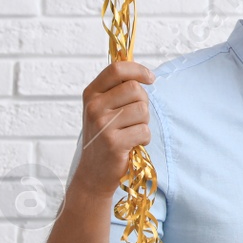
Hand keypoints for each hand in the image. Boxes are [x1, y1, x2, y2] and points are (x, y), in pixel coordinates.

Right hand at [71, 61, 154, 199]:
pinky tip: (132, 145)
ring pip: (142, 110)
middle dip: (143, 103)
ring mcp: (102, 125)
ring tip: (131, 132)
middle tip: (135, 118)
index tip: (150, 79)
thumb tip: (143, 74)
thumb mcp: (104, 110)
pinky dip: (144, 139)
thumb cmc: (105, 137)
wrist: (93, 174)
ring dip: (144, 123)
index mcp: (91, 94)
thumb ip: (118, 91)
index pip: (116, 69)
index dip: (138, 70)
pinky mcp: (114, 142)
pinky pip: (144, 131)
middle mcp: (93, 107)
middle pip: (135, 89)